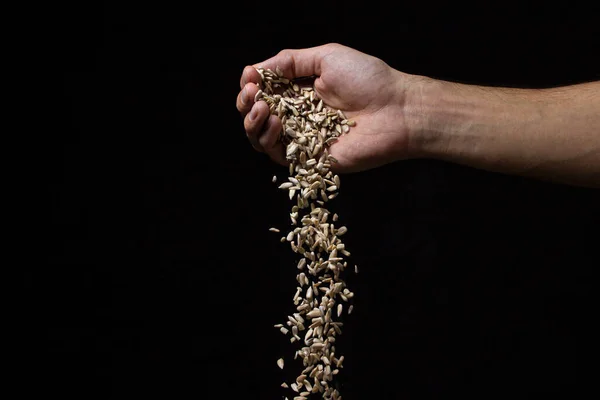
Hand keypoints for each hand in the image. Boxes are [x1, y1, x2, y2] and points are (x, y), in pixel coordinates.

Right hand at [236, 43, 420, 172]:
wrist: (397, 110)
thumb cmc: (369, 79)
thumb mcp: (326, 56)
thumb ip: (290, 61)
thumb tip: (255, 69)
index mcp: (301, 92)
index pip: (264, 92)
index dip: (251, 85)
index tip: (249, 77)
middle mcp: (298, 116)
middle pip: (256, 116)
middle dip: (246, 104)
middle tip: (250, 94)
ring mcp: (303, 139)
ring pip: (261, 138)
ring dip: (252, 123)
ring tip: (262, 108)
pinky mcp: (310, 159)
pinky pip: (277, 155)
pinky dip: (269, 139)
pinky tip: (275, 122)